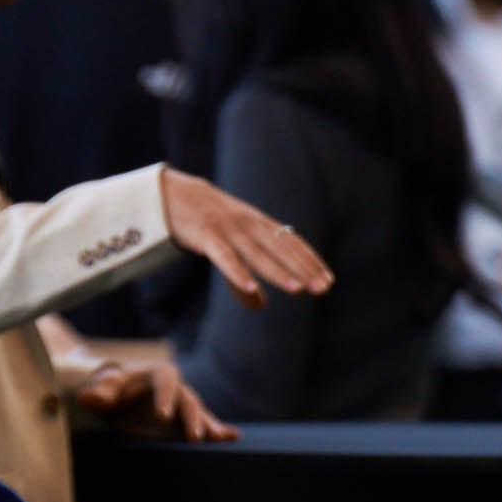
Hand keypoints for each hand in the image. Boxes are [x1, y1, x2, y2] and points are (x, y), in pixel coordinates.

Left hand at [74, 360, 237, 442]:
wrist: (117, 395)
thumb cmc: (109, 389)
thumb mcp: (101, 388)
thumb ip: (98, 391)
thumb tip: (90, 397)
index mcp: (156, 374)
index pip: (166, 380)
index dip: (165, 396)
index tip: (162, 415)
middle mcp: (175, 388)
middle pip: (188, 400)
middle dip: (192, 418)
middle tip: (193, 438)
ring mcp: (183, 405)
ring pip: (200, 413)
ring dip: (210, 426)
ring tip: (221, 439)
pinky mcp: (185, 420)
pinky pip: (204, 424)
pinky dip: (218, 430)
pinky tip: (233, 438)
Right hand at [159, 168, 334, 310]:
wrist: (173, 195)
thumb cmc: (207, 224)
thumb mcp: (229, 247)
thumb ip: (243, 278)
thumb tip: (259, 306)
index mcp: (259, 224)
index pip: (291, 243)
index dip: (310, 261)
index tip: (328, 281)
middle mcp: (249, 225)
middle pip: (281, 249)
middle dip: (304, 269)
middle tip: (324, 289)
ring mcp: (228, 229)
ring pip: (258, 254)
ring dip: (279, 272)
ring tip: (298, 290)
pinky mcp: (206, 236)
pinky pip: (225, 257)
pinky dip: (238, 273)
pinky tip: (252, 290)